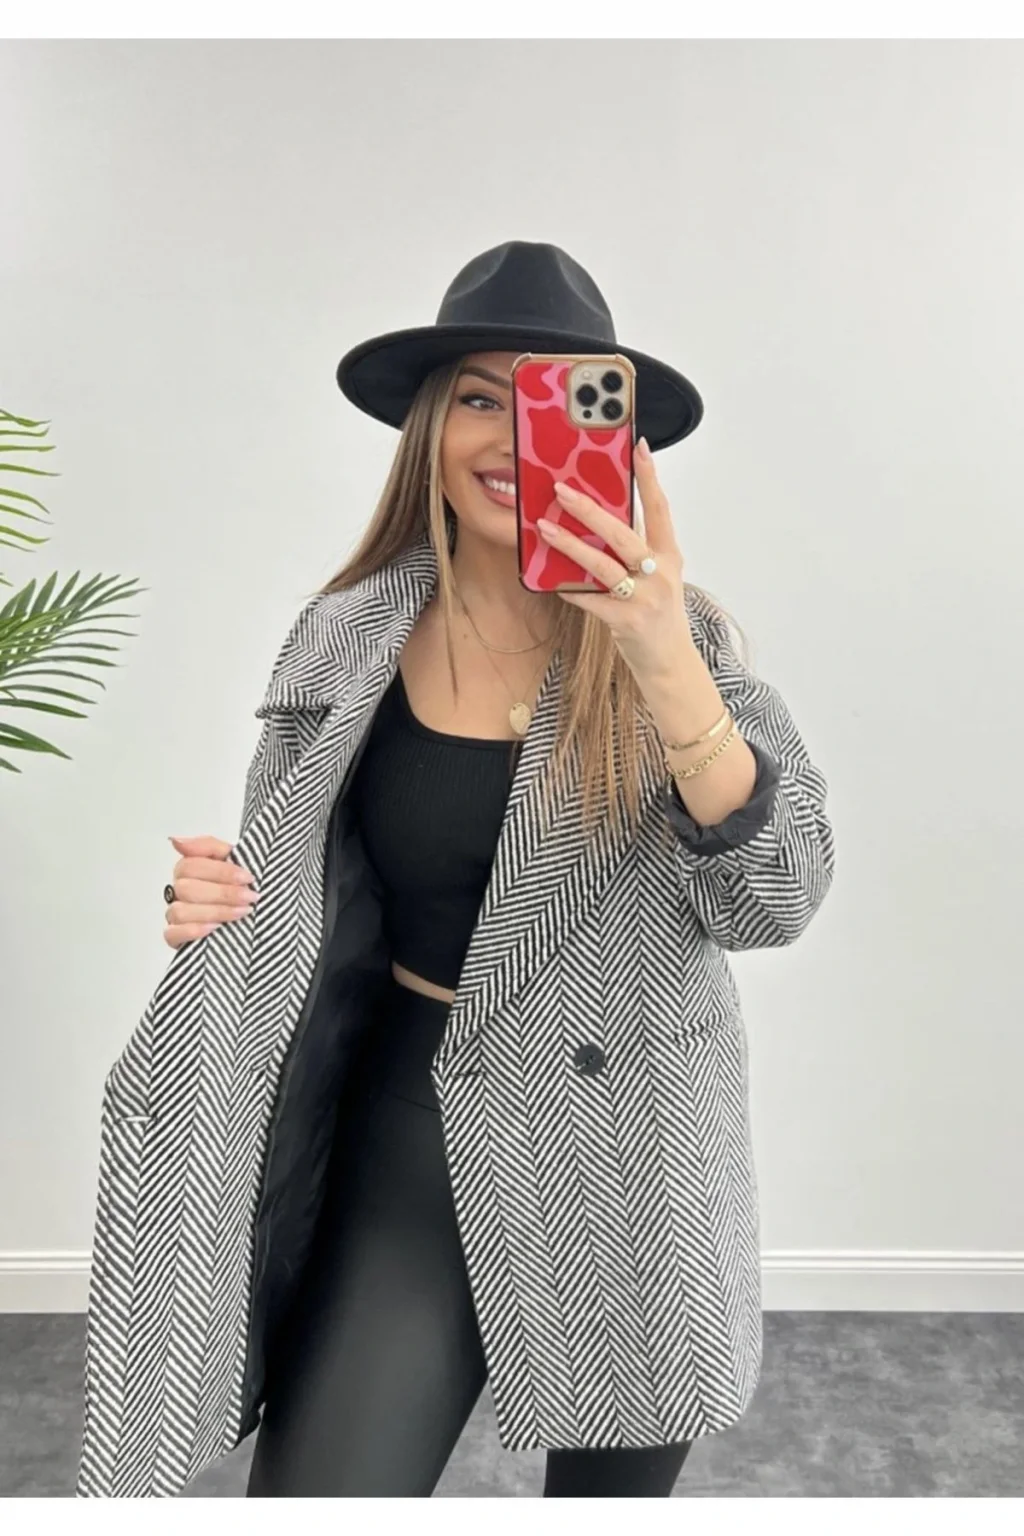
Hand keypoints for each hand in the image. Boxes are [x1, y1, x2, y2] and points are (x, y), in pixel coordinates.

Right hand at [163, 834, 260, 948]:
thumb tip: (178, 841)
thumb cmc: (240, 887)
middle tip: (250, 896)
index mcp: (189, 869)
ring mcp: (175, 914)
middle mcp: (179, 890)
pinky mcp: (175, 937)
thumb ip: (209, 847)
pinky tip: (215, 928)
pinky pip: (172, 934)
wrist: (251, 920)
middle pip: (187, 888)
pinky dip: (193, 931)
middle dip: (223, 892)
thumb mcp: (233, 860)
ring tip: (242, 912)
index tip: (247, 877)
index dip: (220, 871)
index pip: (192, 864)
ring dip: (214, 911)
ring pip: (180, 911)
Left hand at [534, 436, 693, 681]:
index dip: (649, 478)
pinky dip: (569, 588)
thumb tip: (601, 521)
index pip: (660, 509)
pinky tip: (551, 580)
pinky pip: (590, 599)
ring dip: (569, 545)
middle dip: (590, 510)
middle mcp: (660, 573)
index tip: (638, 448)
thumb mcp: (659, 577)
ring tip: (545, 528)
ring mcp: (644, 598)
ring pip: (601, 565)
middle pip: (622, 534)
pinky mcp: (626, 621)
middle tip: (563, 490)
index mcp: (669, 556)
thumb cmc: (658, 615)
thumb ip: (637, 551)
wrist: (670, 663)